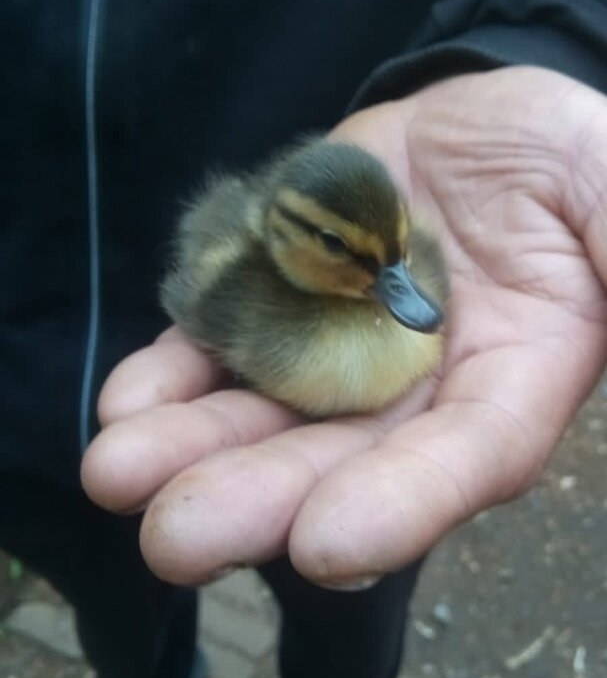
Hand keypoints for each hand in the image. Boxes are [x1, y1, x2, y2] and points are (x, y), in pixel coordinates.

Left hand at [82, 66, 606, 587]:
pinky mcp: (282, 299)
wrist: (482, 132)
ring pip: (263, 412)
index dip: (401, 504)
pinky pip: (225, 342)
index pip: (461, 458)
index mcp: (511, 376)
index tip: (326, 545)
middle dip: (257, 500)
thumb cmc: (565, 159)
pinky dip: (174, 374)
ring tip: (116, 472)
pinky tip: (127, 403)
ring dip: (190, 447)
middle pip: (337, 459)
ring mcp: (338, 347)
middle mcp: (414, 387)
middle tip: (176, 539)